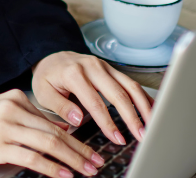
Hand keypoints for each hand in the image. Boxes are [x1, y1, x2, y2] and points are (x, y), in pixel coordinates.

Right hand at [0, 89, 106, 177]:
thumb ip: (26, 120)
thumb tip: (58, 133)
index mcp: (15, 98)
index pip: (52, 121)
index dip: (75, 138)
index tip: (89, 150)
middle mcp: (13, 109)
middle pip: (56, 133)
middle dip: (81, 150)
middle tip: (97, 161)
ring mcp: (6, 127)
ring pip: (50, 144)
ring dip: (73, 159)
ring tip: (88, 170)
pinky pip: (33, 158)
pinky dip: (52, 168)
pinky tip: (64, 175)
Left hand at [31, 51, 153, 145]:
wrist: (51, 57)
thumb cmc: (48, 77)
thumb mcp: (44, 93)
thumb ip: (61, 107)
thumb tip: (78, 119)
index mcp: (74, 73)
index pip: (95, 102)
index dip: (108, 122)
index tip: (117, 138)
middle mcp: (93, 67)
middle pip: (119, 93)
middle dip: (132, 116)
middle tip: (141, 135)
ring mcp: (105, 66)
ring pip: (130, 85)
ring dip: (143, 106)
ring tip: (151, 125)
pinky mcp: (112, 69)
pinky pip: (131, 82)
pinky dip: (143, 96)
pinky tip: (151, 109)